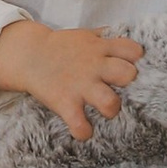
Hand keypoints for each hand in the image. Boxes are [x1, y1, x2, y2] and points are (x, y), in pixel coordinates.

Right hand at [0, 18, 144, 141]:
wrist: (29, 55)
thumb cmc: (63, 48)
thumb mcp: (86, 36)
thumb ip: (106, 38)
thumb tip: (128, 39)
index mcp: (100, 48)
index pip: (133, 50)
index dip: (136, 61)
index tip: (131, 68)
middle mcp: (94, 65)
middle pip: (127, 74)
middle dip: (129, 84)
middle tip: (119, 88)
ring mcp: (80, 85)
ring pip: (110, 103)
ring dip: (111, 109)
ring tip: (105, 109)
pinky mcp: (64, 102)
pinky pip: (79, 124)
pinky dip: (84, 131)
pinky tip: (84, 129)